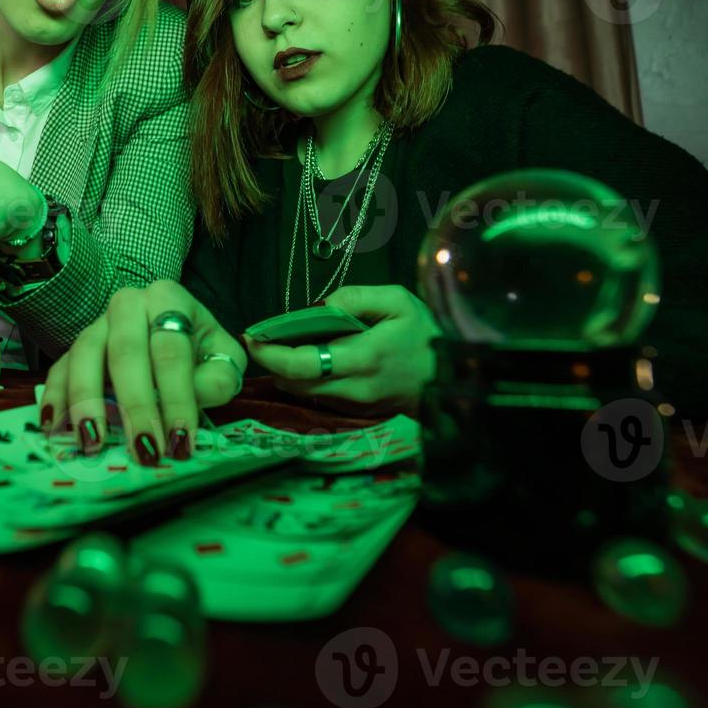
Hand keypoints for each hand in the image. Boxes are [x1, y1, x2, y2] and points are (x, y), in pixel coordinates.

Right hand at [39, 281, 246, 465]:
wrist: (173, 329)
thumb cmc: (200, 349)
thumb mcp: (223, 358)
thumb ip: (216, 379)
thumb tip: (191, 400)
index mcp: (169, 298)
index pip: (171, 351)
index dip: (176, 398)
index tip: (180, 441)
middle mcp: (128, 303)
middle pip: (126, 352)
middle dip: (134, 405)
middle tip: (143, 449)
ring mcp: (97, 323)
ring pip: (85, 356)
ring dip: (87, 402)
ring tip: (92, 442)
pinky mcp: (75, 347)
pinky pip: (59, 368)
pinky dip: (55, 398)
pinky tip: (54, 427)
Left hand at [244, 285, 440, 415]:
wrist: (455, 372)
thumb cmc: (425, 331)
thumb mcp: (397, 300)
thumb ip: (355, 297)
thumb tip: (321, 306)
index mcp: (362, 357)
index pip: (302, 363)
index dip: (270, 353)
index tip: (252, 337)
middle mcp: (354, 387)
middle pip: (295, 382)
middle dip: (272, 363)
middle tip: (261, 340)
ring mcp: (356, 403)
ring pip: (305, 392)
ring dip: (287, 372)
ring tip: (281, 347)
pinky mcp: (360, 410)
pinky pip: (321, 396)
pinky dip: (307, 379)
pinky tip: (309, 359)